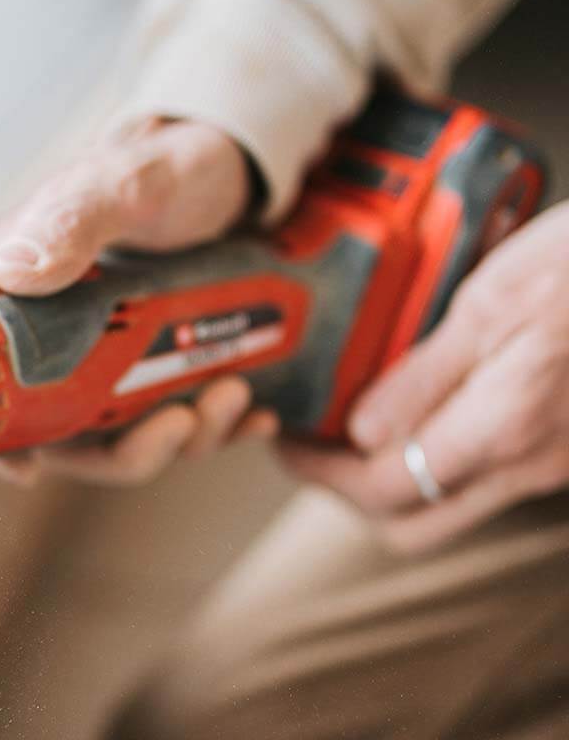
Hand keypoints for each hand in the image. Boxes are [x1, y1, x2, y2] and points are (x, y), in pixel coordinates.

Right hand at [0, 119, 277, 487]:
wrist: (240, 172)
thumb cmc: (169, 166)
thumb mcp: (125, 186)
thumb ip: (71, 221)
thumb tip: (11, 271)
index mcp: (18, 297)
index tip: (25, 469)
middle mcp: (55, 337)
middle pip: (59, 433)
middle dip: (124, 450)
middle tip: (181, 423)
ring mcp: (109, 357)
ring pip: (123, 434)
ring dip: (182, 435)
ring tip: (233, 394)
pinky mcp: (158, 365)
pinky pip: (173, 417)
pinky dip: (215, 426)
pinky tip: (253, 411)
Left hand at [281, 201, 568, 552]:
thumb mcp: (490, 303)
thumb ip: (423, 377)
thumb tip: (359, 433)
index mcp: (501, 428)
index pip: (381, 488)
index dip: (319, 474)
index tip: (286, 444)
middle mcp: (528, 463)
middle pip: (411, 523)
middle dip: (348, 493)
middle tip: (311, 445)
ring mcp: (551, 463)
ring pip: (447, 505)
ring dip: (389, 482)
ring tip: (349, 428)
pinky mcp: (564, 447)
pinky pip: (483, 478)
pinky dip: (434, 461)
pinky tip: (414, 413)